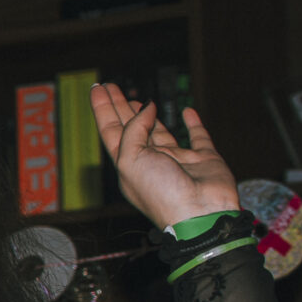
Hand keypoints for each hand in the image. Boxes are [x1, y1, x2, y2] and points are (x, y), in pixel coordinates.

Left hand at [89, 85, 240, 230]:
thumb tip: (145, 107)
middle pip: (131, 128)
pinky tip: (187, 111)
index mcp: (128, 164)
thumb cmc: (162, 194)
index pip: (111, 131)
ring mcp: (177, 160)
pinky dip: (194, 124)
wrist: (201, 213)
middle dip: (120, 107)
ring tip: (137, 98)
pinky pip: (199, 137)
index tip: (97, 88)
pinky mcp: (204, 159)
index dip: (103, 109)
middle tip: (111, 87)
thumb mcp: (131, 160)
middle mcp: (150, 162)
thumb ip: (133, 130)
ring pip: (159, 131)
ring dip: (148, 115)